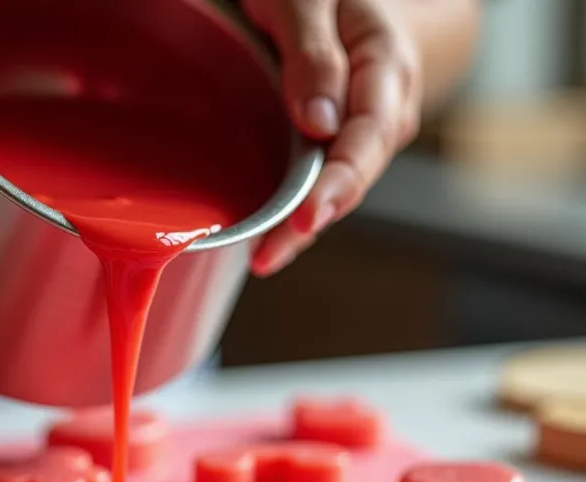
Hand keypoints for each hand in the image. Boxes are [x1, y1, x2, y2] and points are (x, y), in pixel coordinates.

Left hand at [244, 0, 422, 275]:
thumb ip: (315, 54)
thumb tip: (318, 124)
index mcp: (384, 66)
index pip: (368, 136)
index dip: (338, 182)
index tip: (308, 215)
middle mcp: (382, 111)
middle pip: (353, 177)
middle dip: (311, 222)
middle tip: (270, 255)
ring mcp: (362, 136)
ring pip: (336, 190)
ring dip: (299, 230)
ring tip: (264, 259)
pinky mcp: (337, 149)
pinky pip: (320, 185)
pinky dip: (294, 215)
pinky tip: (268, 241)